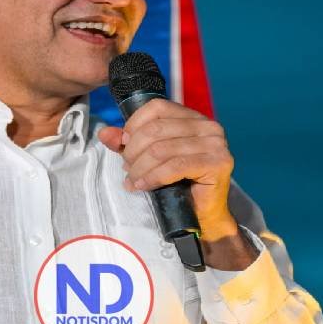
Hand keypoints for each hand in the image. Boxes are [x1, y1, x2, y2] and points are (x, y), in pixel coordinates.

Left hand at [97, 100, 257, 269]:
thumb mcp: (149, 159)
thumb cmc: (179, 185)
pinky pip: (175, 166)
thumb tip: (105, 133)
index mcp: (194, 118)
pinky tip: (144, 186)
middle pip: (157, 128)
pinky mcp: (218, 164)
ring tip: (133, 181)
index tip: (124, 144)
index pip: (157, 107)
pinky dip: (153, 177)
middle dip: (134, 150)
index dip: (134, 124)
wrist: (204, 216)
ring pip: (162, 149)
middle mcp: (208, 126)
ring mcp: (216, 144)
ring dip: (140, 167)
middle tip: (127, 168)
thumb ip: (128, 143)